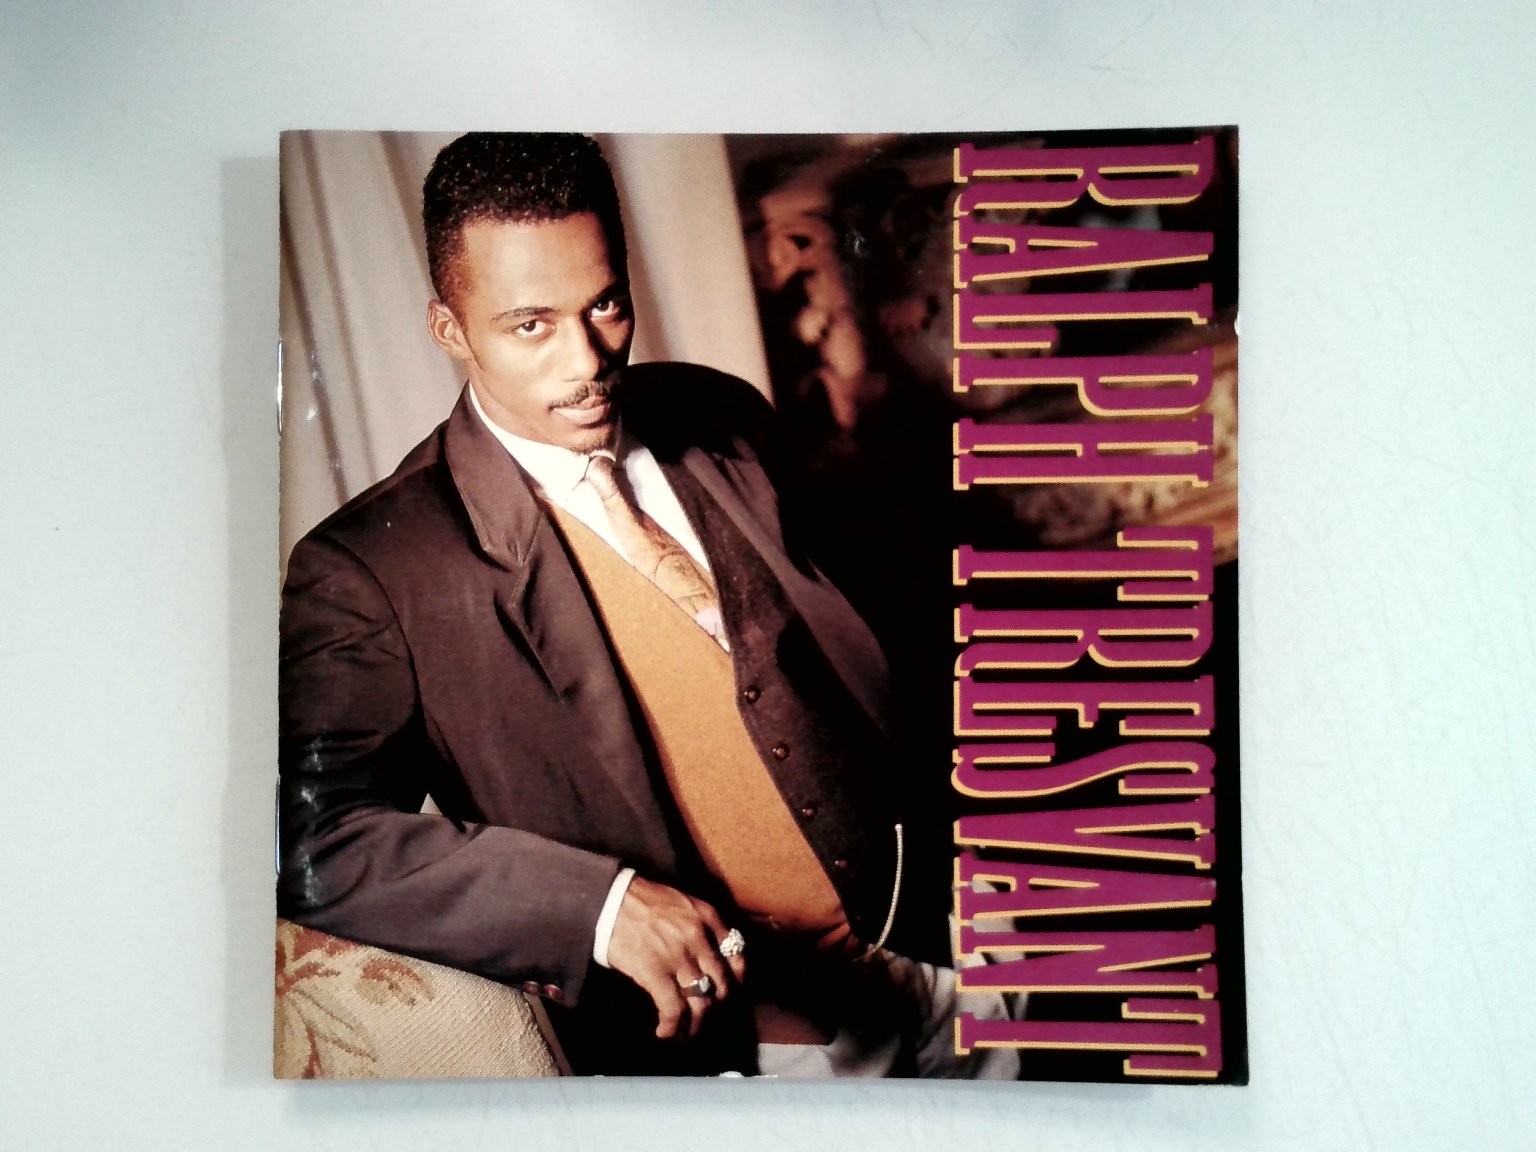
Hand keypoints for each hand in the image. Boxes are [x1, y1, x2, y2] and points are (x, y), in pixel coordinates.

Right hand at [604, 876, 746, 1038]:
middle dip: (716, 1009)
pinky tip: (664, 1032)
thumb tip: (709, 957)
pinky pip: (674, 1009)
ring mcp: (679, 957)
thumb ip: (701, 926)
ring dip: (695, 1025)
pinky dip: (672, 1027)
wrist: (610, 900)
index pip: (737, 958)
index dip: (735, 983)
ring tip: (685, 1034)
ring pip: (702, 1004)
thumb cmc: (643, 900)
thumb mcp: (683, 904)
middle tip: (704, 1018)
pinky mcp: (655, 972)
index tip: (725, 994)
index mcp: (708, 918)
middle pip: (722, 986)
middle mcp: (700, 939)